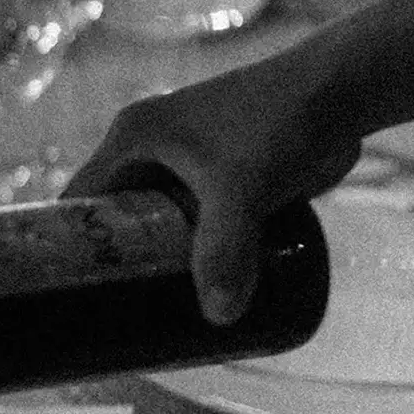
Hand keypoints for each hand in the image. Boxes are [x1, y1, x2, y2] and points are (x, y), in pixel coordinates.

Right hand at [64, 64, 361, 324]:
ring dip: (160, 265)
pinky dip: (196, 255)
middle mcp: (152, 148)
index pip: (78, 202)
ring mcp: (190, 161)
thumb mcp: (242, 189)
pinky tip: (202, 291)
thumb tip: (219, 318)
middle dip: (119, 268)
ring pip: (161, 225)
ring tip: (159, 319)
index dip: (69, 250)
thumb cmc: (280, 123)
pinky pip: (197, 224)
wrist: (344, 89)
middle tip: (121, 324)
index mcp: (132, 139)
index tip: (71, 299)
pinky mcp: (227, 174)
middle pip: (117, 220)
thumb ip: (225, 249)